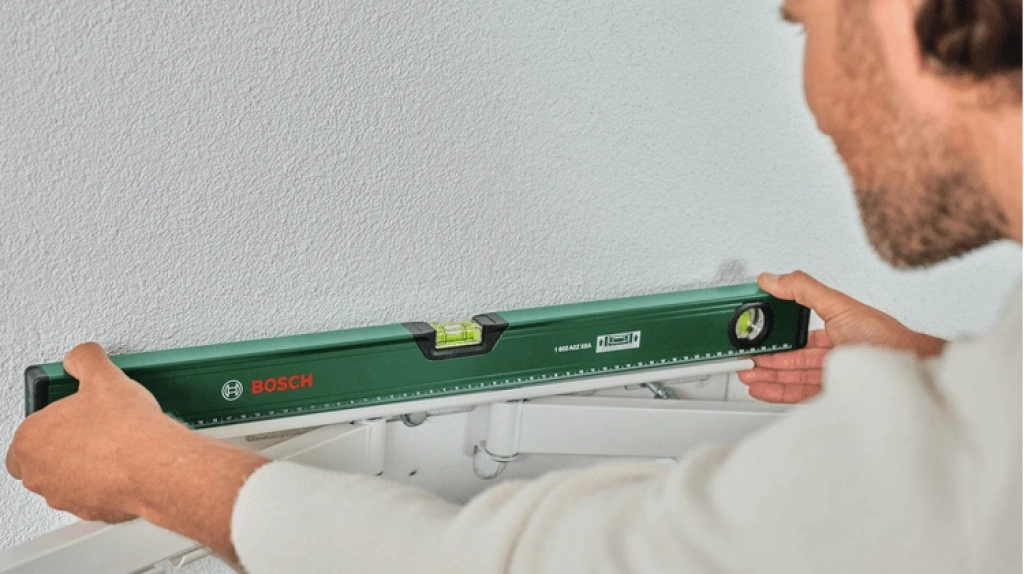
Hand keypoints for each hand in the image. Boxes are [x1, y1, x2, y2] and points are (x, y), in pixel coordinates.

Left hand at [6, 342, 267, 562]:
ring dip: (85, 466)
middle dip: (66, 446)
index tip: (73, 414)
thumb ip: (84, 360)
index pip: (27, 435)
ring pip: (67, 481)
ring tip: (115, 445)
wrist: (157, 464)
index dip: (52, 423)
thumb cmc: (125, 429)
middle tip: (94, 429)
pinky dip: (107, 483)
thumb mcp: (104, 377)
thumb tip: (81, 356)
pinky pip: (94, 495)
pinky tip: (127, 465)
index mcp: (30, 441)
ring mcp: (66, 496)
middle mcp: (40, 474)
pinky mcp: (93, 511)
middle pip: (43, 461)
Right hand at [737, 271, 945, 403]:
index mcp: (838, 331)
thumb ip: (804, 290)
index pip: (801, 334)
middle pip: (793, 358)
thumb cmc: (887, 340)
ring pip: (793, 377)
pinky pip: (800, 395)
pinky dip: (778, 392)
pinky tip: (763, 389)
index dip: (777, 335)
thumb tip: (773, 278)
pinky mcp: (834, 396)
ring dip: (767, 375)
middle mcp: (836, 355)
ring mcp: (835, 377)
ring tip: (747, 374)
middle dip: (766, 359)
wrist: (911, 372)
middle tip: (745, 358)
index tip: (757, 336)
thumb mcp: (838, 305)